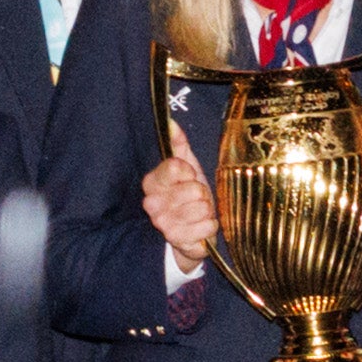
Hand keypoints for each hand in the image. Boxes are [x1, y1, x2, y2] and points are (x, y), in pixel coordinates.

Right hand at [139, 151, 221, 265]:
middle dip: (202, 194)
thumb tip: (171, 122)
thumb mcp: (186, 167)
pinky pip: (208, 225)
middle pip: (194, 188)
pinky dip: (210, 226)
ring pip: (203, 207)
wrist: (190, 232)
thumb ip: (178, 143)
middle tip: (196, 199)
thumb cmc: (189, 196)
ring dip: (207, 211)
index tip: (189, 178)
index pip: (177, 166)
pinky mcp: (176, 239)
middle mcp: (151, 202)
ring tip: (199, 213)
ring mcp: (162, 222)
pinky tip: (201, 227)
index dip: (191, 172)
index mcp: (151, 181)